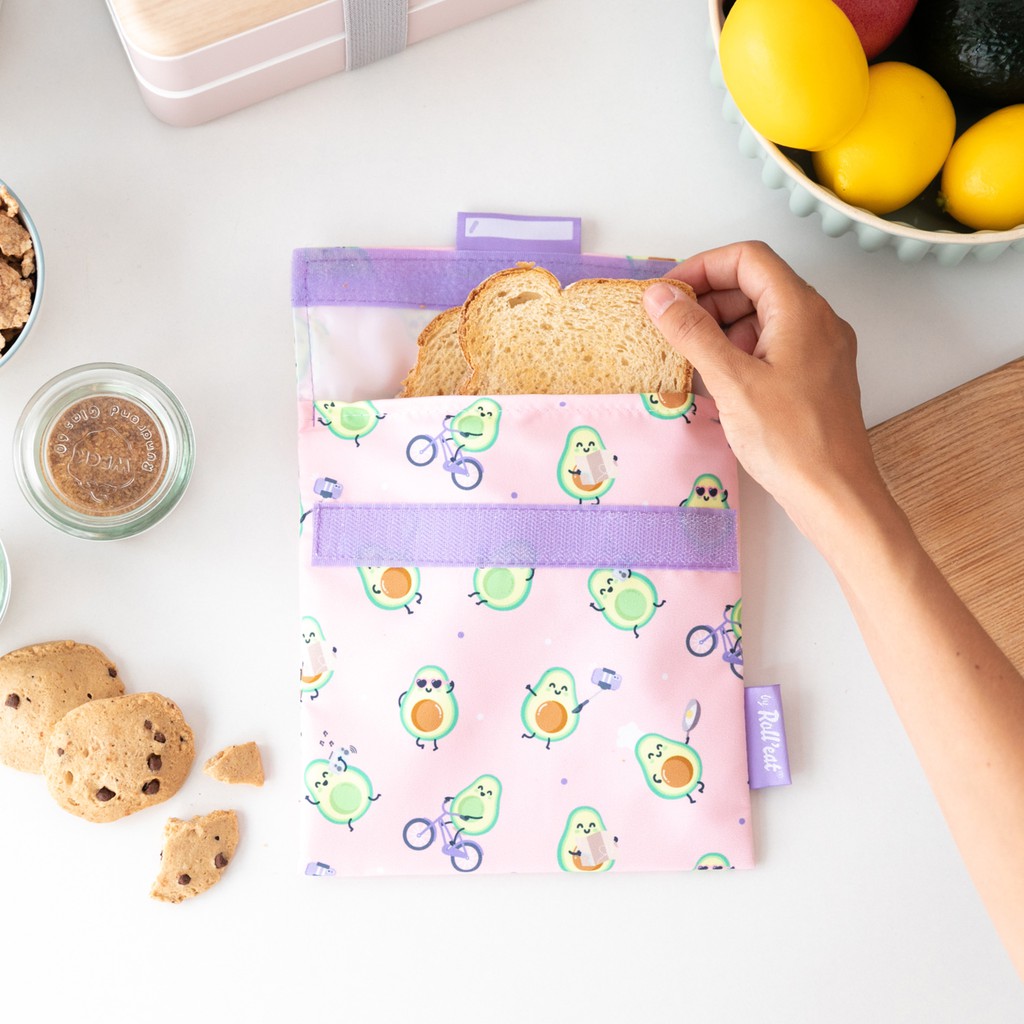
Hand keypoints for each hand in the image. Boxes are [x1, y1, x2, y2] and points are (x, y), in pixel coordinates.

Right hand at [643, 241, 887, 542]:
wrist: (835, 494)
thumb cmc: (791, 441)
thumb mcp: (732, 381)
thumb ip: (693, 333)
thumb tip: (660, 296)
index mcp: (801, 310)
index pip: (748, 259)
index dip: (703, 267)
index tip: (668, 295)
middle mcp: (816, 321)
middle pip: (755, 284)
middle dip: (708, 300)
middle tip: (670, 328)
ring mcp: (818, 350)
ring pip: (761, 317)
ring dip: (720, 328)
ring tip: (687, 358)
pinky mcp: (813, 377)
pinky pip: (771, 347)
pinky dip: (738, 352)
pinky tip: (713, 381)